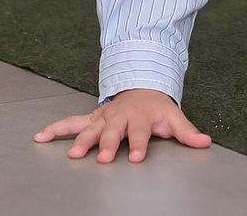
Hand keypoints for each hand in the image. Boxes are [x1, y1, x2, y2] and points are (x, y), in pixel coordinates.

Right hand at [33, 88, 211, 163]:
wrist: (142, 88)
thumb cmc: (157, 109)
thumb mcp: (174, 118)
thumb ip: (187, 132)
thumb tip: (205, 142)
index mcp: (141, 117)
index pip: (141, 132)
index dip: (139, 144)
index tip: (135, 157)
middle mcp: (119, 116)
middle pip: (112, 131)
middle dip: (106, 144)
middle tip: (102, 158)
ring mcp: (103, 117)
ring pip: (90, 128)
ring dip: (80, 140)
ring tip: (72, 154)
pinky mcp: (91, 119)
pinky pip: (71, 123)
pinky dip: (56, 129)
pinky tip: (41, 136)